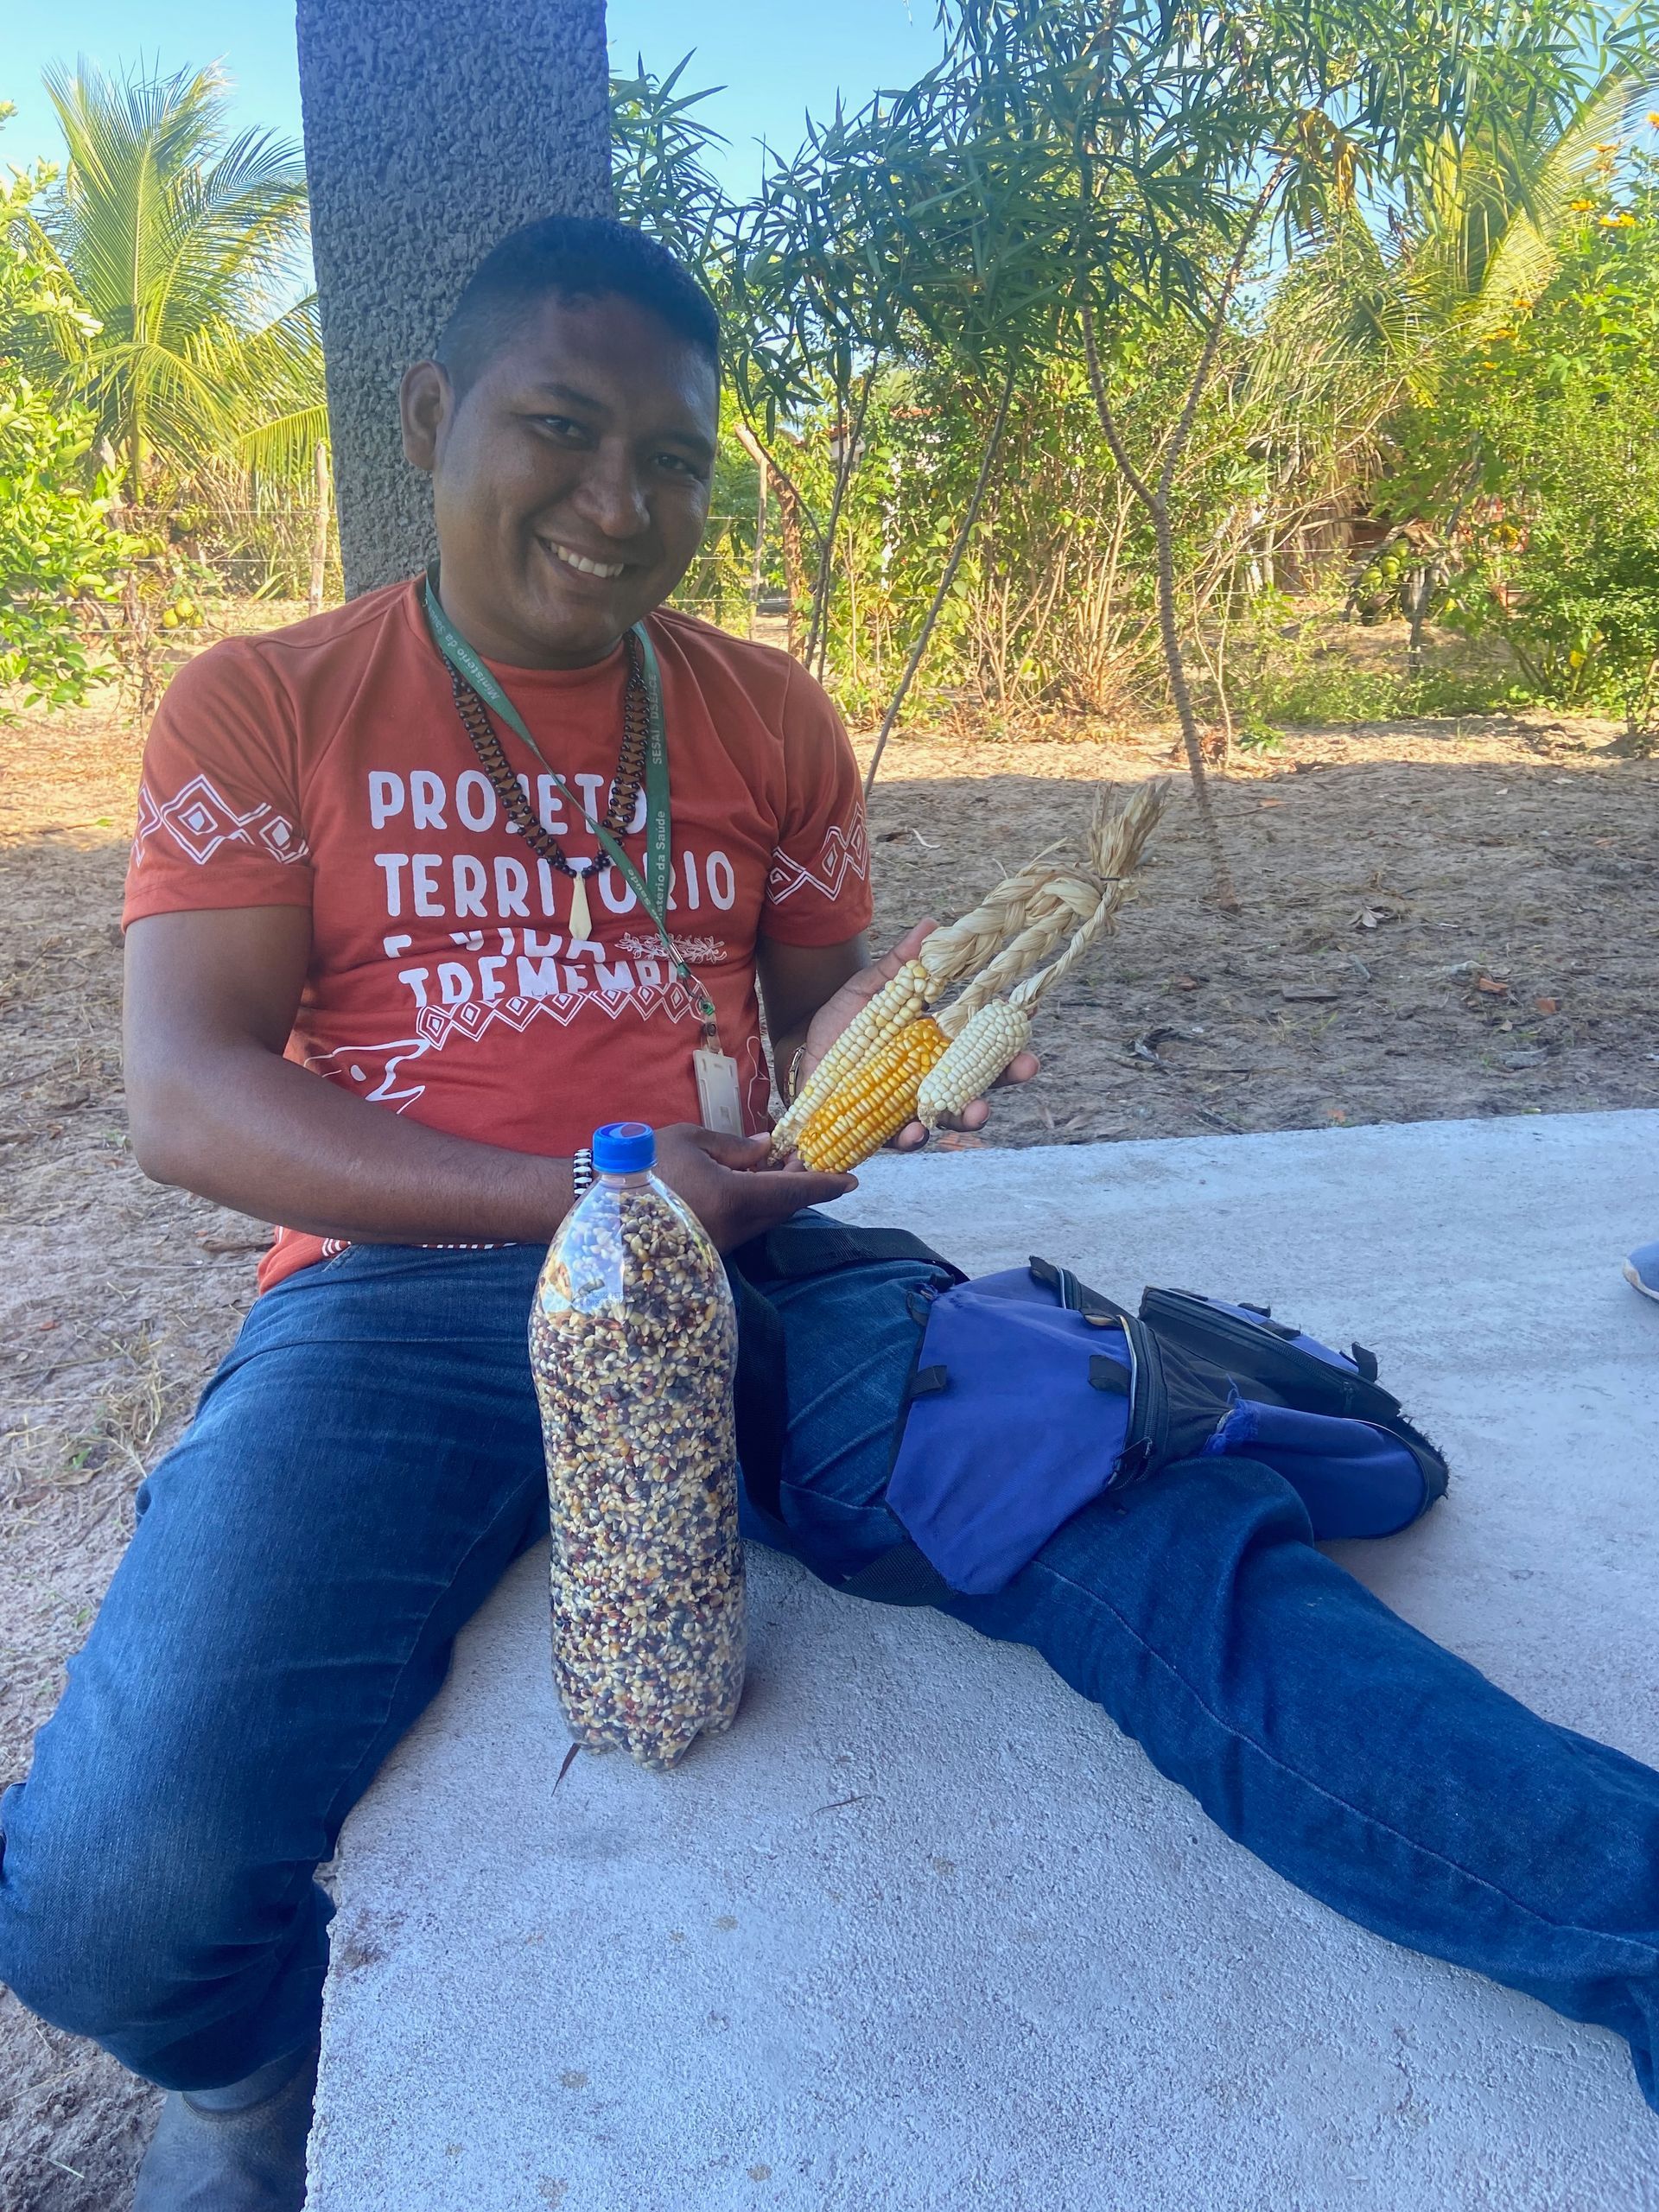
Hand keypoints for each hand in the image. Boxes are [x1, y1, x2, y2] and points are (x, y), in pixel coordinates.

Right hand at [653, 1123, 853, 1251]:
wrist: (601, 1207)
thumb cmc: (645, 1165)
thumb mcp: (692, 1141)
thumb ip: (736, 1146)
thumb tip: (767, 1147)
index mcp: (736, 1197)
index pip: (794, 1192)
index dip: (825, 1184)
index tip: (852, 1179)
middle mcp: (735, 1228)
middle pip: (783, 1209)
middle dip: (802, 1185)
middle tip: (808, 1157)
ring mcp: (721, 1245)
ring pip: (764, 1220)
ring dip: (778, 1196)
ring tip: (779, 1166)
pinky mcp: (707, 1252)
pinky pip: (744, 1228)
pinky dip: (756, 1207)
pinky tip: (748, 1185)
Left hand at [797, 922, 1040, 1153]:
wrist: (800, 1052)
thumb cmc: (842, 1020)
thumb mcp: (872, 988)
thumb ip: (901, 964)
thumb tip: (932, 924)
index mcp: (938, 1044)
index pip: (982, 1044)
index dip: (1009, 1043)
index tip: (1029, 1031)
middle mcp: (932, 1078)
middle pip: (978, 1084)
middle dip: (1004, 1079)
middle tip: (1024, 1069)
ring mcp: (910, 1105)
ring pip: (948, 1115)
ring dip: (966, 1116)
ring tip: (976, 1112)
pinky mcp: (882, 1128)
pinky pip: (903, 1138)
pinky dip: (912, 1137)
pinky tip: (915, 1131)